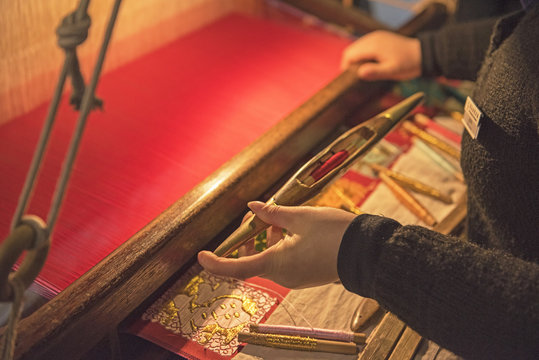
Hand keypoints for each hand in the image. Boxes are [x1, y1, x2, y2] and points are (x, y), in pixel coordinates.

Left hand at [198, 201, 356, 288]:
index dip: (217, 263)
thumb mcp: (302, 217)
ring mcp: (294, 277)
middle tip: (257, 215)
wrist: (368, 252)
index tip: (202, 256)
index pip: (238, 268)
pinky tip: (288, 225)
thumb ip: (274, 214)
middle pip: (252, 258)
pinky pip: (283, 259)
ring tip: (277, 214)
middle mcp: (283, 275)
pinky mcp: (305, 274)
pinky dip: (279, 243)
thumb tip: (254, 207)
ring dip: (266, 237)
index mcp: (278, 263)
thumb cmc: (336, 234)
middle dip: (249, 236)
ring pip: (268, 257)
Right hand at [341, 30, 420, 80]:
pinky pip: (364, 45)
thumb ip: (375, 72)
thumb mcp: (392, 71)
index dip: (345, 67)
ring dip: (355, 59)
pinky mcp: (379, 38)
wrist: (423, 54)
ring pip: (357, 47)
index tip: (348, 79)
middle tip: (354, 77)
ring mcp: (376, 36)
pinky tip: (369, 64)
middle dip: (349, 63)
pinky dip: (362, 55)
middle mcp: (372, 38)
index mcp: (373, 46)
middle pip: (351, 50)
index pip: (349, 54)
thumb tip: (359, 73)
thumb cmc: (408, 64)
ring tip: (362, 72)